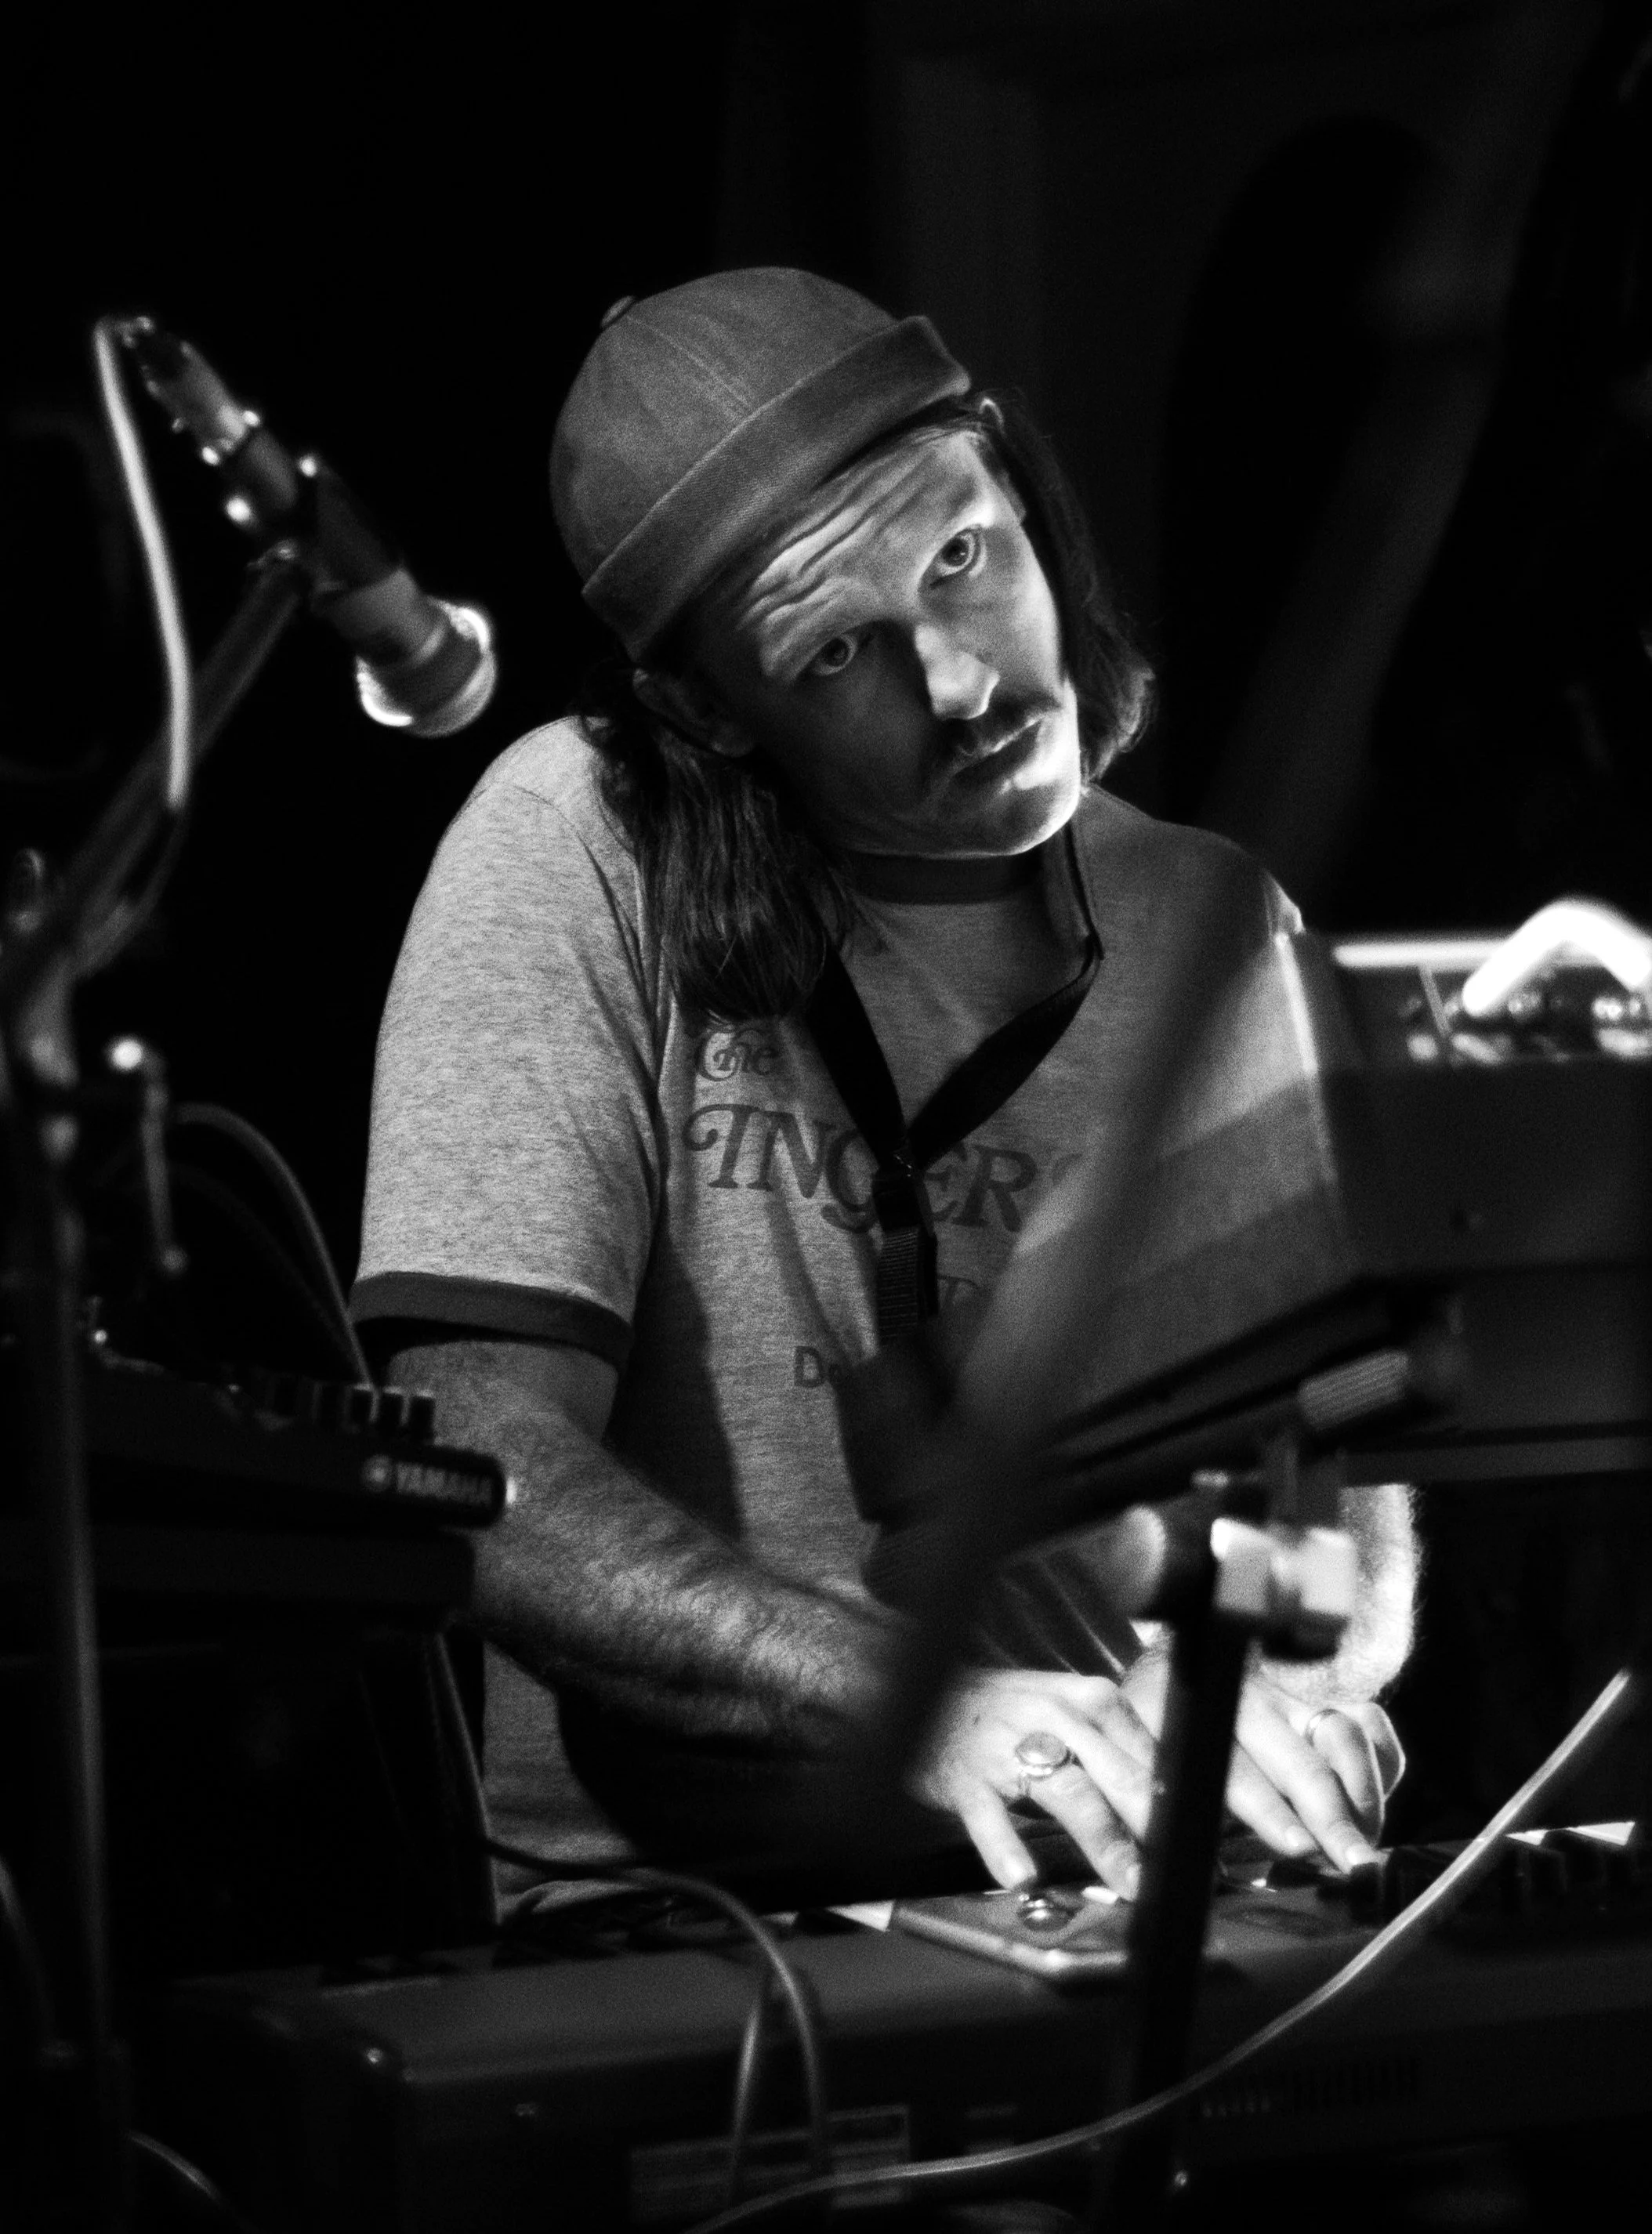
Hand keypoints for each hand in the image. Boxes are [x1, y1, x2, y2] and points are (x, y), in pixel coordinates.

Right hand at [908, 1662, 1404, 1895]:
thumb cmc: (1013, 1720)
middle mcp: (1062, 1715)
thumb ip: (1129, 1760)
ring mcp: (1012, 1744)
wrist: (920, 1688)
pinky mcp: (966, 1776)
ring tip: (1133, 1885)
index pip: (1163, 1757)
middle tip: (1200, 1880)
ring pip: (1070, 1795)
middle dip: (1168, 1833)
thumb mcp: (1076, 1723)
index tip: (1237, 1850)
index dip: (1202, 1806)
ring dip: (1106, 1843)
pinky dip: (1007, 1845)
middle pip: (1128, 1779)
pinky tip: (1022, 1876)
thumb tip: (1194, 1818)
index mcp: (1100, 1703)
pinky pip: (990, 1814)